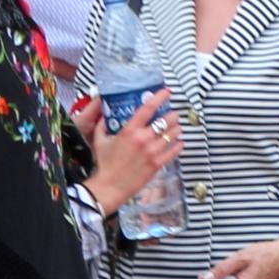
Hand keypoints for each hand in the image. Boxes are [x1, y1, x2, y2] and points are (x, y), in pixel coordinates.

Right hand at [70, 93, 184, 214]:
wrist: (110, 187)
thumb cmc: (104, 164)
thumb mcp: (99, 140)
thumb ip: (102, 125)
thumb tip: (104, 115)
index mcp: (129, 130)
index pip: (148, 108)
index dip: (160, 97)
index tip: (166, 92)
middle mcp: (143, 139)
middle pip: (167, 120)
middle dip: (172, 115)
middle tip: (171, 115)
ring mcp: (153, 151)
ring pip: (174, 133)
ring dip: (176, 128)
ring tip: (175, 127)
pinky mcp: (158, 164)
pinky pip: (175, 150)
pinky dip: (179, 144)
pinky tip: (178, 142)